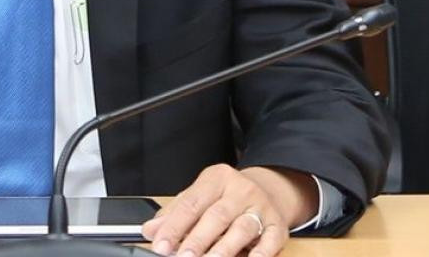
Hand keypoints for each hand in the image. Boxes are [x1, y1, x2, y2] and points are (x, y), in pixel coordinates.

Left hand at [140, 164, 316, 256]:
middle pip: (216, 216)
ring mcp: (261, 206)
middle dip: (197, 239)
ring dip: (224, 249)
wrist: (266, 190)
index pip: (191, 203)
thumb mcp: (199, 197)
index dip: (174, 226)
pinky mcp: (278, 224)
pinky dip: (260, 253)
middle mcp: (240, 190)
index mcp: (216, 179)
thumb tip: (150, 230)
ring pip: (242, 228)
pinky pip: (271, 239)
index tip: (161, 245)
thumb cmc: (225, 197)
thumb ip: (175, 213)